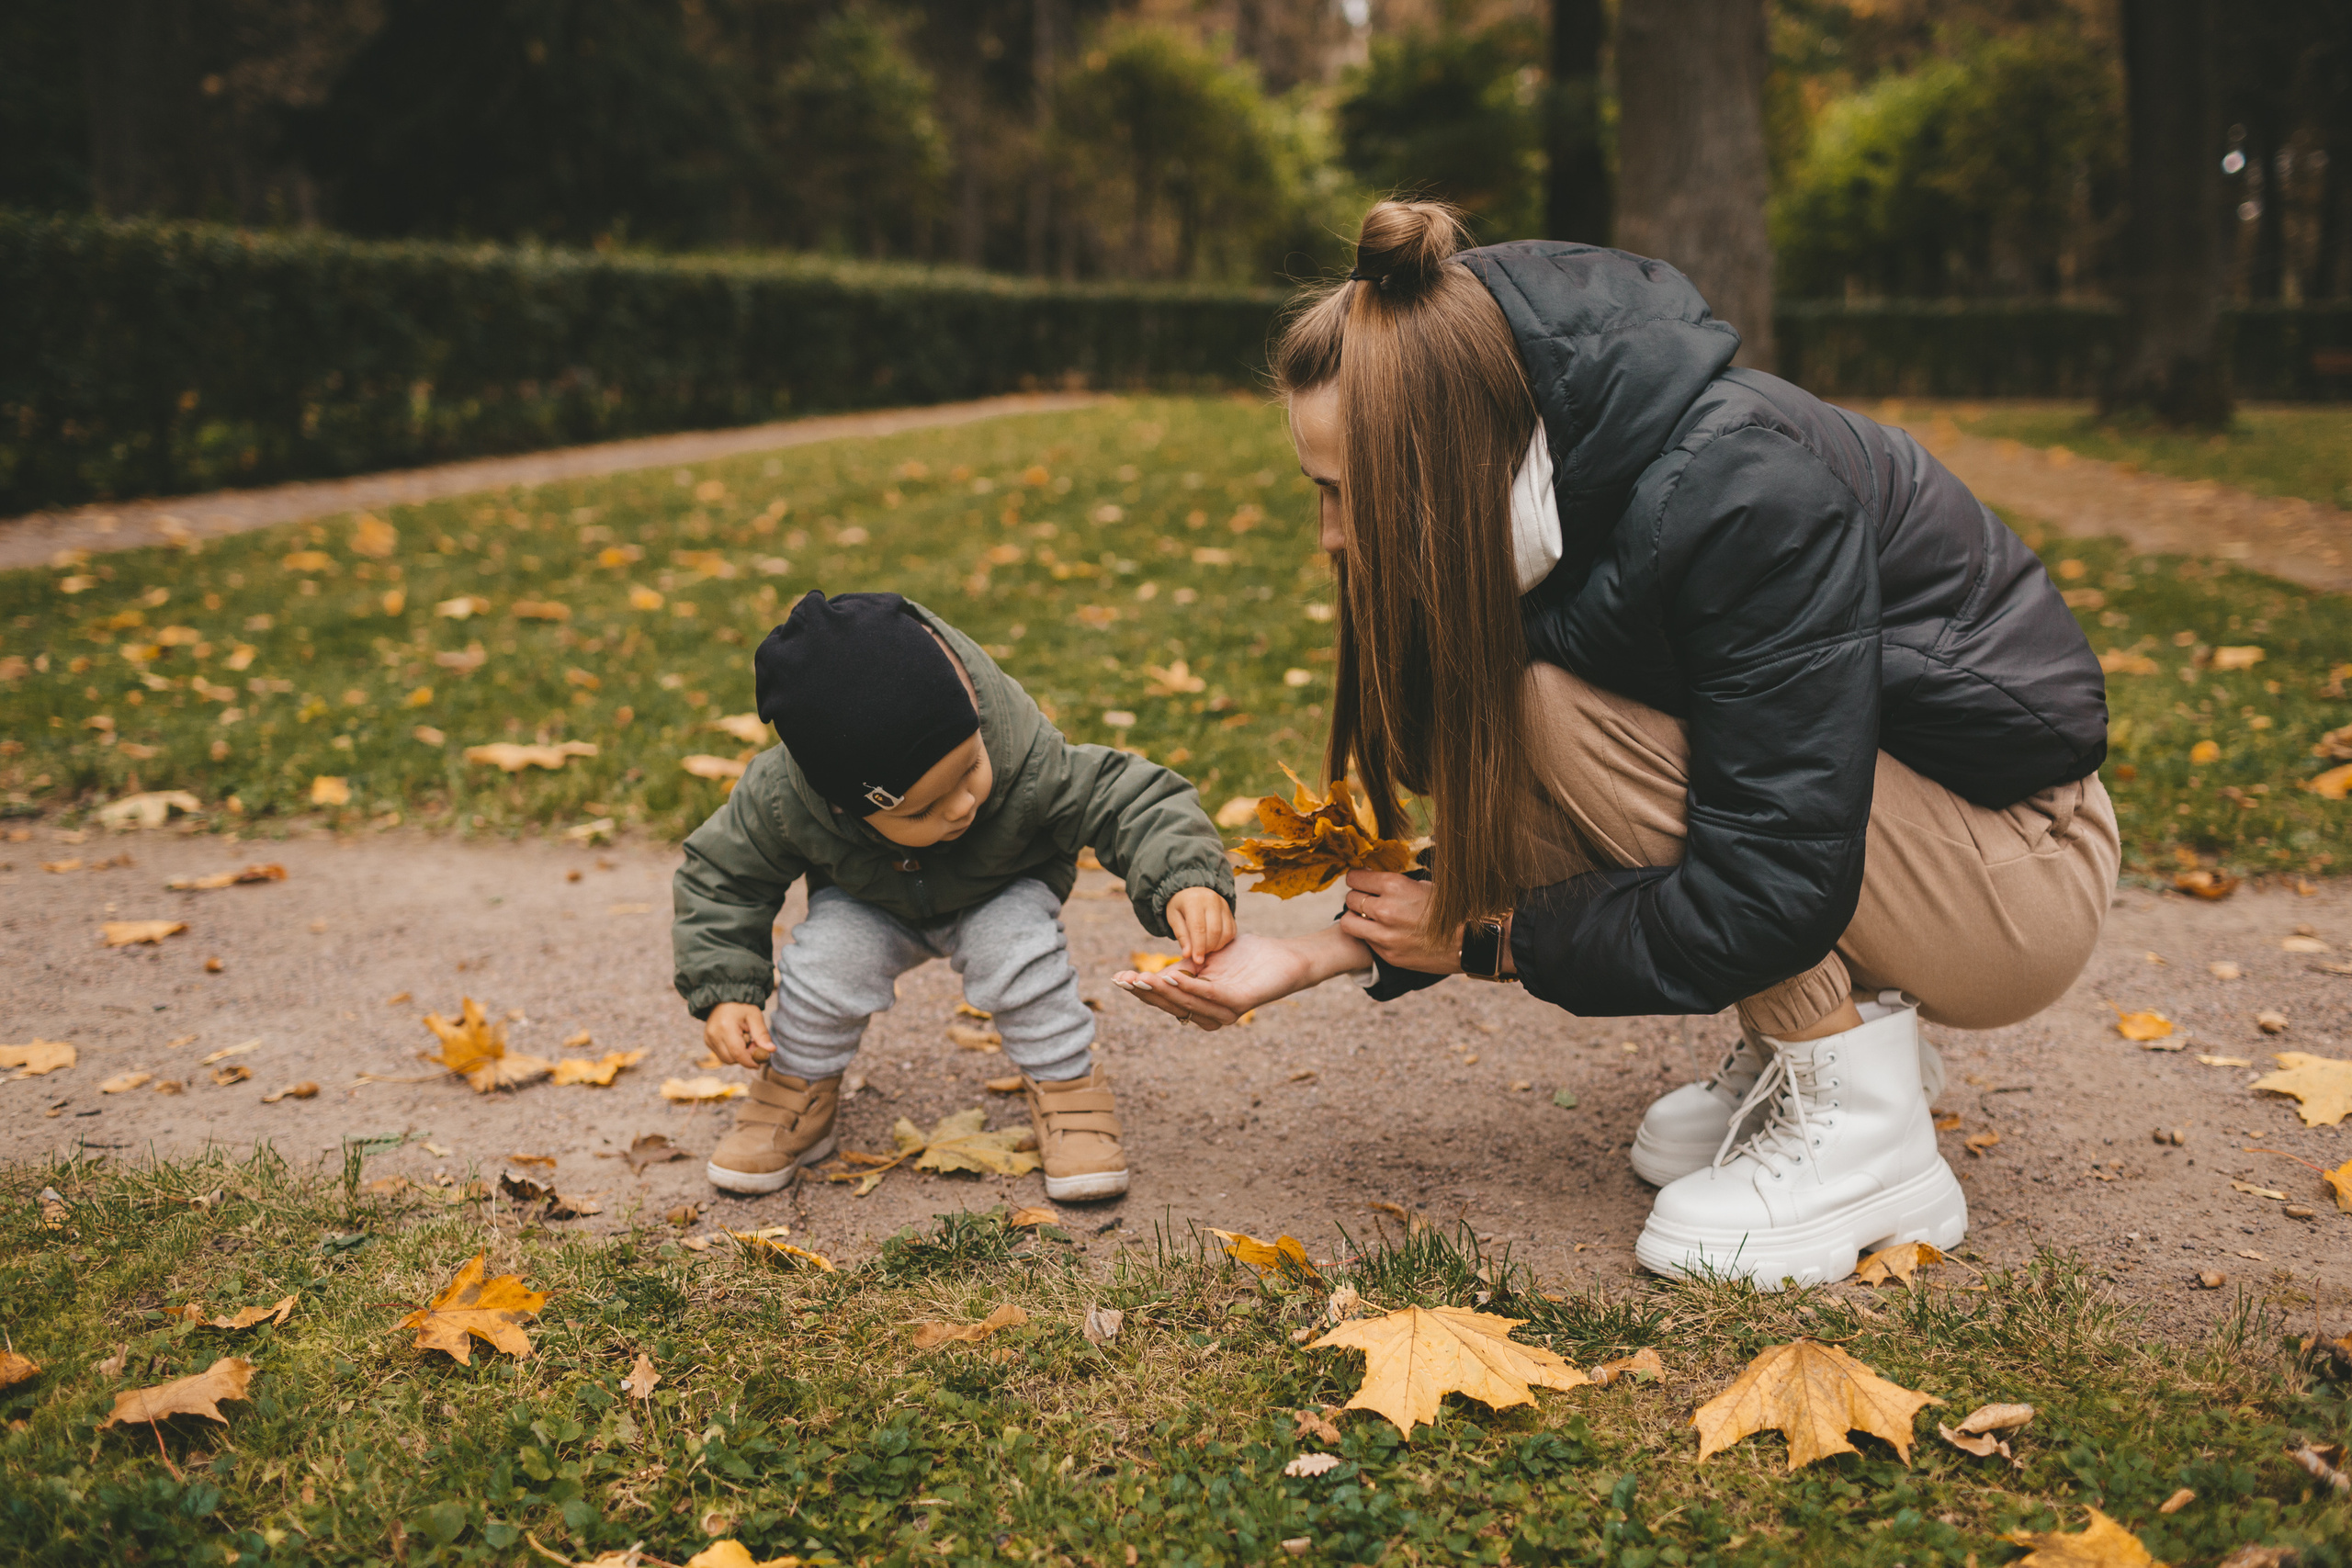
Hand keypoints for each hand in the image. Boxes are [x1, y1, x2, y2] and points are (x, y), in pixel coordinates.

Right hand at [704, 1002, 773, 1068]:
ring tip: (745, 1040)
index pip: (738, 1053)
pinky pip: (721, 1055)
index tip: (760, 1063)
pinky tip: (736, 1040)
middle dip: (745, 1058)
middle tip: (754, 1045)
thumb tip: (771, 1050)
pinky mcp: (707, 1041)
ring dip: (738, 1056)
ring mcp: (708, 1038)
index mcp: (726, 1027)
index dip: (750, 1061)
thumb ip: (762, 1034)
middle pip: (731, 1059)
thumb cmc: (742, 1006)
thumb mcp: (755, 1016)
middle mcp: (714, 1035)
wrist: (724, 998)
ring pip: (726, 1059)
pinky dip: (731, 1052)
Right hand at [1111, 927, 1370, 1030]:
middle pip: (1170, 1005)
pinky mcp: (1239, 1003)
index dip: (1140, 990)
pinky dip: (1190, 987)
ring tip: (1142, 979)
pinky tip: (1174, 976)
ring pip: (1186, 1003)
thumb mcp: (1205, 958)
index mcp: (1198, 1004)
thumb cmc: (1246, 956)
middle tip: (1124, 980)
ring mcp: (1224, 1011)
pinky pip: (1209, 995)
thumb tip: (1149, 972)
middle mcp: (1209, 1014)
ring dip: (1163, 991)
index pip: (1163, 999)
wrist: (1285, 957)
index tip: (1117, 978)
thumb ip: (1181, 967)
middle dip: (1145, 993)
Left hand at [1165, 886, 1235, 962]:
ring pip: (1226, 932)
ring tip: (1205, 949)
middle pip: (1215, 931)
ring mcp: (1224, 905)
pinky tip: (1213, 943)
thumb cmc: (1180, 906)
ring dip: (1216, 946)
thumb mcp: (1174, 918)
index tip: (1197, 960)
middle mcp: (1212, 900)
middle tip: (1199, 955)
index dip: (1199, 947)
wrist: (1192, 890)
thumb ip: (1182, 936)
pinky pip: (1232, 931)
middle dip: (1208, 948)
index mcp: (1194, 901)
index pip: (1199, 928)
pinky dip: (1224, 941)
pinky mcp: (1230, 911)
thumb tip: (1188, 955)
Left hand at [1335, 869, 1465, 974]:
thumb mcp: (1423, 885)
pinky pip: (1365, 940)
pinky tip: (1384, 932)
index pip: (1355, 877)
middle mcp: (1385, 910)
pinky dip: (1369, 935)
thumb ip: (1395, 883)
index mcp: (1395, 886)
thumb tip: (1373, 878)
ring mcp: (1384, 935)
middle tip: (1366, 898)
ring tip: (1366, 917)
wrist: (1471, 942)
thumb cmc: (1450, 909)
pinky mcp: (1388, 954)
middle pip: (1350, 899)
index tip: (1362, 880)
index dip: (1357, 878)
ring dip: (1355, 917)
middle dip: (1357, 896)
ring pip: (1348, 922)